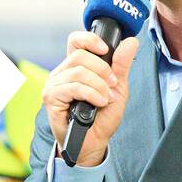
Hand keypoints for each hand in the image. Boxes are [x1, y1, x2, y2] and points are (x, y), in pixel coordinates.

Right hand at [42, 32, 138, 166]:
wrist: (94, 143)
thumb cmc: (102, 117)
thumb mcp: (118, 88)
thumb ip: (121, 65)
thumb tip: (130, 42)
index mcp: (75, 67)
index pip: (76, 41)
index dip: (90, 39)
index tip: (106, 50)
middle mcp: (62, 73)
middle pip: (80, 55)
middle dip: (102, 70)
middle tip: (112, 85)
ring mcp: (54, 84)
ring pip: (78, 71)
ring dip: (99, 86)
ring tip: (106, 99)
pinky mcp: (51, 97)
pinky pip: (73, 87)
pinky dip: (91, 94)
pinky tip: (98, 103)